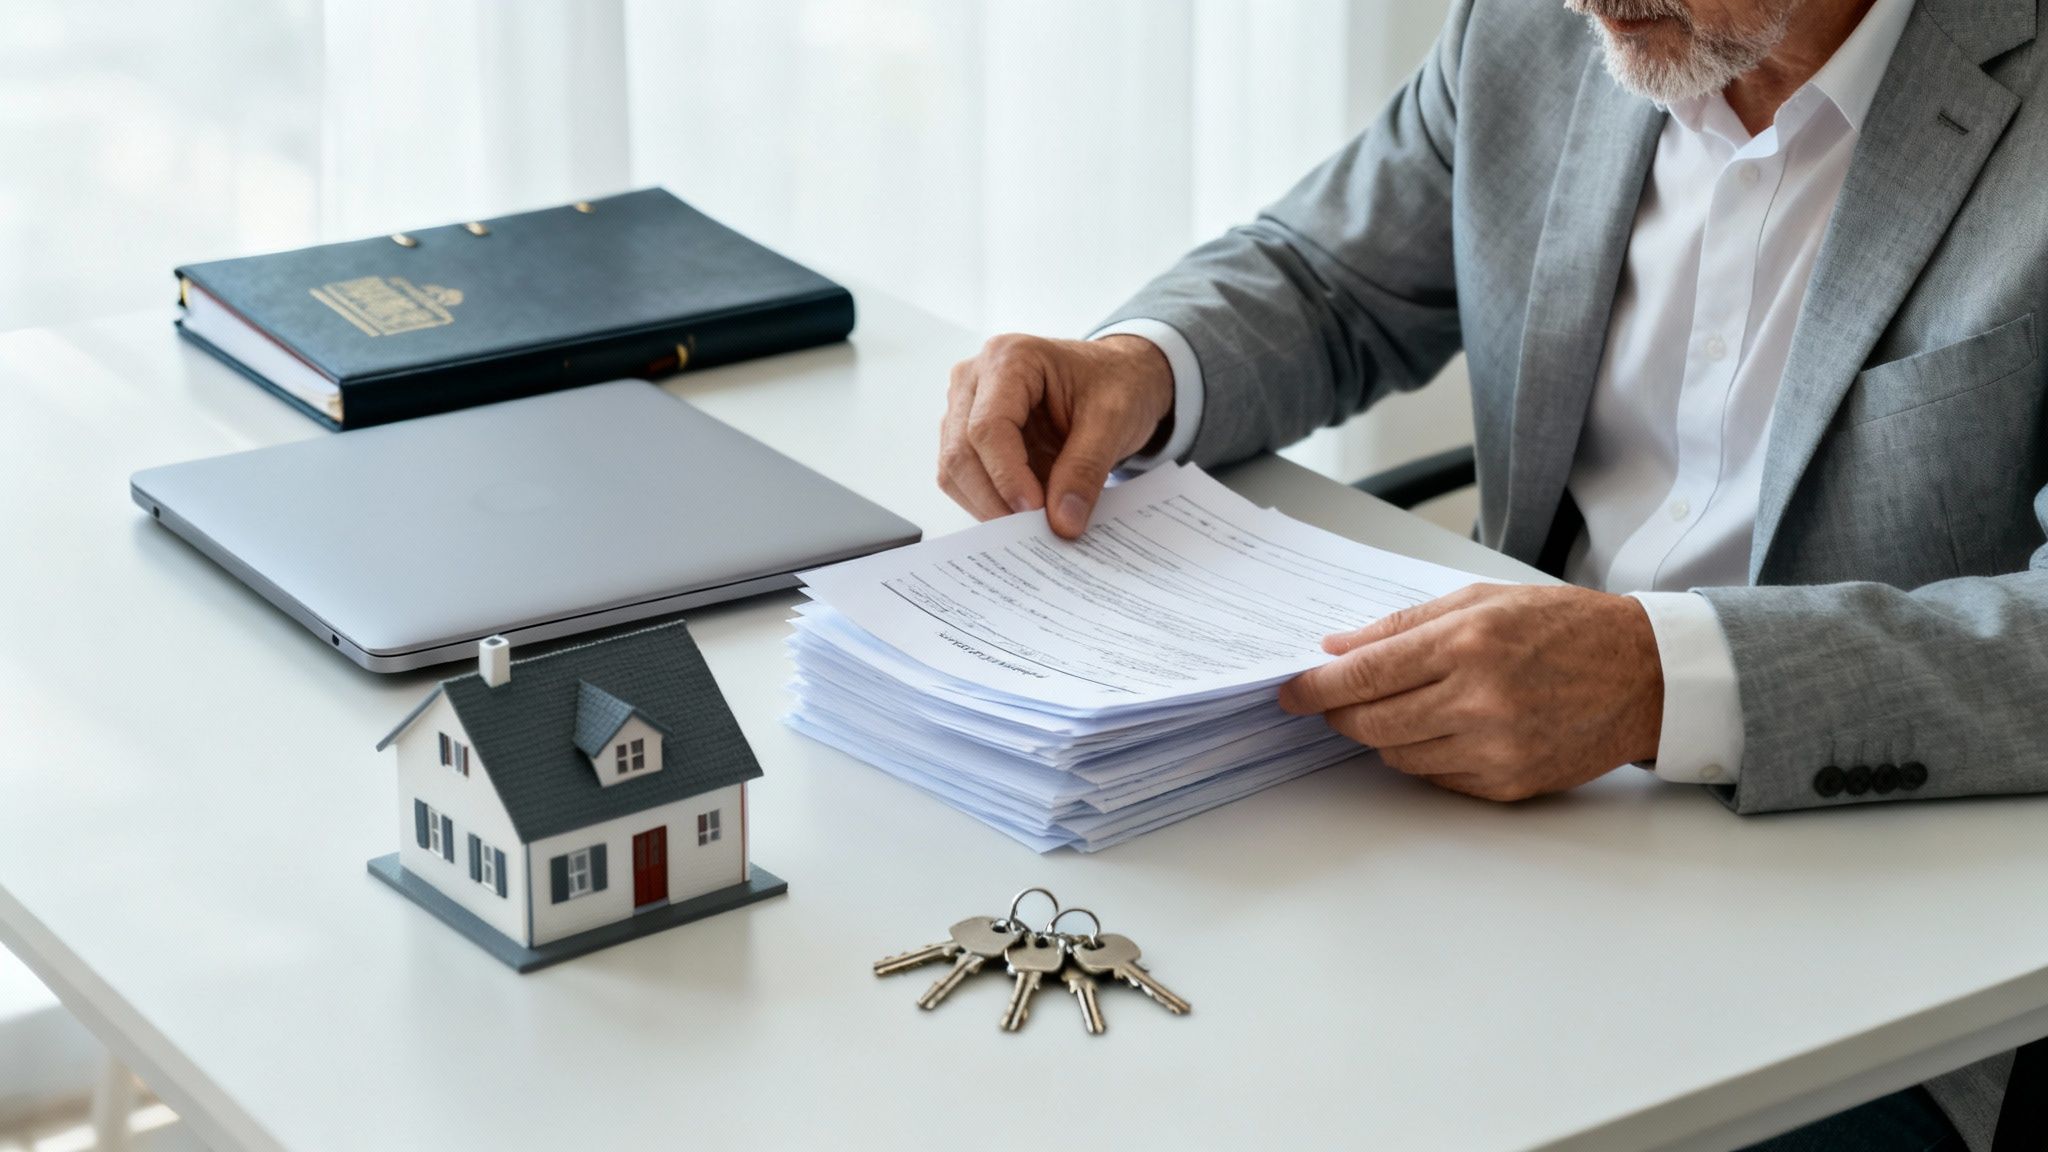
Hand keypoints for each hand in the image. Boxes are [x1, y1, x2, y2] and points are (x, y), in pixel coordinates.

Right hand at [939, 333, 1174, 537]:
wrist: (1118, 378)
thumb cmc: (1116, 383)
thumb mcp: (1115, 420)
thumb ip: (1086, 469)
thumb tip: (1062, 522)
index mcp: (1009, 358)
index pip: (987, 427)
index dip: (1007, 476)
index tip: (1035, 512)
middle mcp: (974, 378)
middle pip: (960, 452)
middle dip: (994, 499)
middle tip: (1034, 530)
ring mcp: (964, 406)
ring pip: (954, 471)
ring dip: (989, 505)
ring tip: (1034, 522)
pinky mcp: (966, 434)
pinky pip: (963, 479)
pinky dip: (990, 502)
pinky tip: (1024, 511)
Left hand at [1276, 584, 1663, 800]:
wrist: (1644, 676)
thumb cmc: (1564, 627)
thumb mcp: (1482, 600)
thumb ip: (1403, 625)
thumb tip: (1337, 648)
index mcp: (1468, 643)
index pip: (1364, 674)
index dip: (1316, 688)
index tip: (1289, 692)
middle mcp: (1479, 699)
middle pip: (1370, 721)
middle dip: (1339, 714)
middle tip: (1333, 702)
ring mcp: (1495, 748)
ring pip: (1397, 754)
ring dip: (1382, 733)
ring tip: (1402, 706)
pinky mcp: (1509, 784)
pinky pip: (1436, 778)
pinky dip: (1424, 756)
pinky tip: (1444, 729)